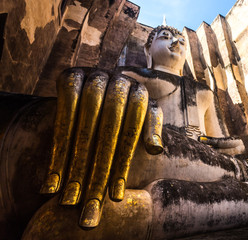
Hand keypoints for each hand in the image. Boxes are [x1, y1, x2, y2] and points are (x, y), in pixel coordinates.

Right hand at [40, 68, 162, 227]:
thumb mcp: (144, 120)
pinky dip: (59, 142)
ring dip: (75, 160)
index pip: (132, 133)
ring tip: (67, 197)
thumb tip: (157, 150)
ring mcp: (96, 76)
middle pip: (110, 129)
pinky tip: (54, 170)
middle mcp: (120, 83)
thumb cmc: (127, 111)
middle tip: (87, 203)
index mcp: (141, 95)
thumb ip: (150, 131)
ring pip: (86, 120)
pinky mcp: (71, 76)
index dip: (123, 165)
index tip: (114, 197)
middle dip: (98, 168)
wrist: (102, 83)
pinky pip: (65, 109)